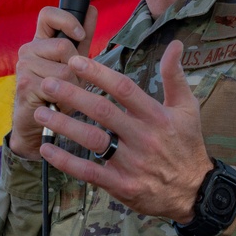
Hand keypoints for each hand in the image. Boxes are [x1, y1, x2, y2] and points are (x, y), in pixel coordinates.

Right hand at [8, 4, 97, 159]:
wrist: (38, 125)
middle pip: (64, 45)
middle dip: (76, 67)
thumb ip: (82, 37)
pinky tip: (56, 103)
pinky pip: (59, 85)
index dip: (67, 20)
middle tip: (69, 81)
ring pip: (65, 68)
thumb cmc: (58, 92)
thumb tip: (92, 9)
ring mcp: (24, 67)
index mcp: (39, 41)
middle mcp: (28, 50)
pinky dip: (65, 97)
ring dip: (73, 86)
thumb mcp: (73, 62)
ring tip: (63, 94)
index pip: (48, 13)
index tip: (79, 34)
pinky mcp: (25, 85)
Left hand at [35, 40, 211, 220]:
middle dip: (72, 95)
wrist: (195, 192)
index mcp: (156, 116)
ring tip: (40, 112)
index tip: (75, 61)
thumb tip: (175, 44)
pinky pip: (89, 172)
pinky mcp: (122, 185)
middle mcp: (143, 137)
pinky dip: (66, 161)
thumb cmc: (187, 145)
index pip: (123, 89)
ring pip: (92, 140)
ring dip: (64, 125)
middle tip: (48, 84)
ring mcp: (131, 163)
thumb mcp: (188, 108)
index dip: (98, 74)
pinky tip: (47, 148)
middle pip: (102, 112)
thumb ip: (175, 76)